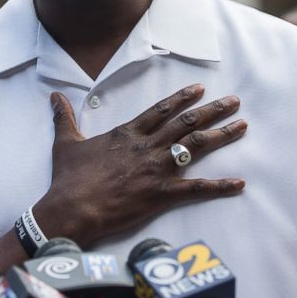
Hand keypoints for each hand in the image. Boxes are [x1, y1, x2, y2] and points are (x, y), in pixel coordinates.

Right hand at [33, 84, 246, 246]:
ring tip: (241, 126)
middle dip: (212, 111)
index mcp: (127, 133)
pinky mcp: (161, 194)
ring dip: (221, 136)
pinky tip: (239, 183)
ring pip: (195, 148)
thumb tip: (55, 96)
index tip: (200, 89)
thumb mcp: (66, 143)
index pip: (160, 110)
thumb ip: (64, 117)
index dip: (182, 98)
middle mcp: (146, 147)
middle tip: (233, 102)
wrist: (71, 208)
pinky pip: (196, 189)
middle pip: (186, 123)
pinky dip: (220, 186)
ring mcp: (155, 170)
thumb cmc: (69, 178)